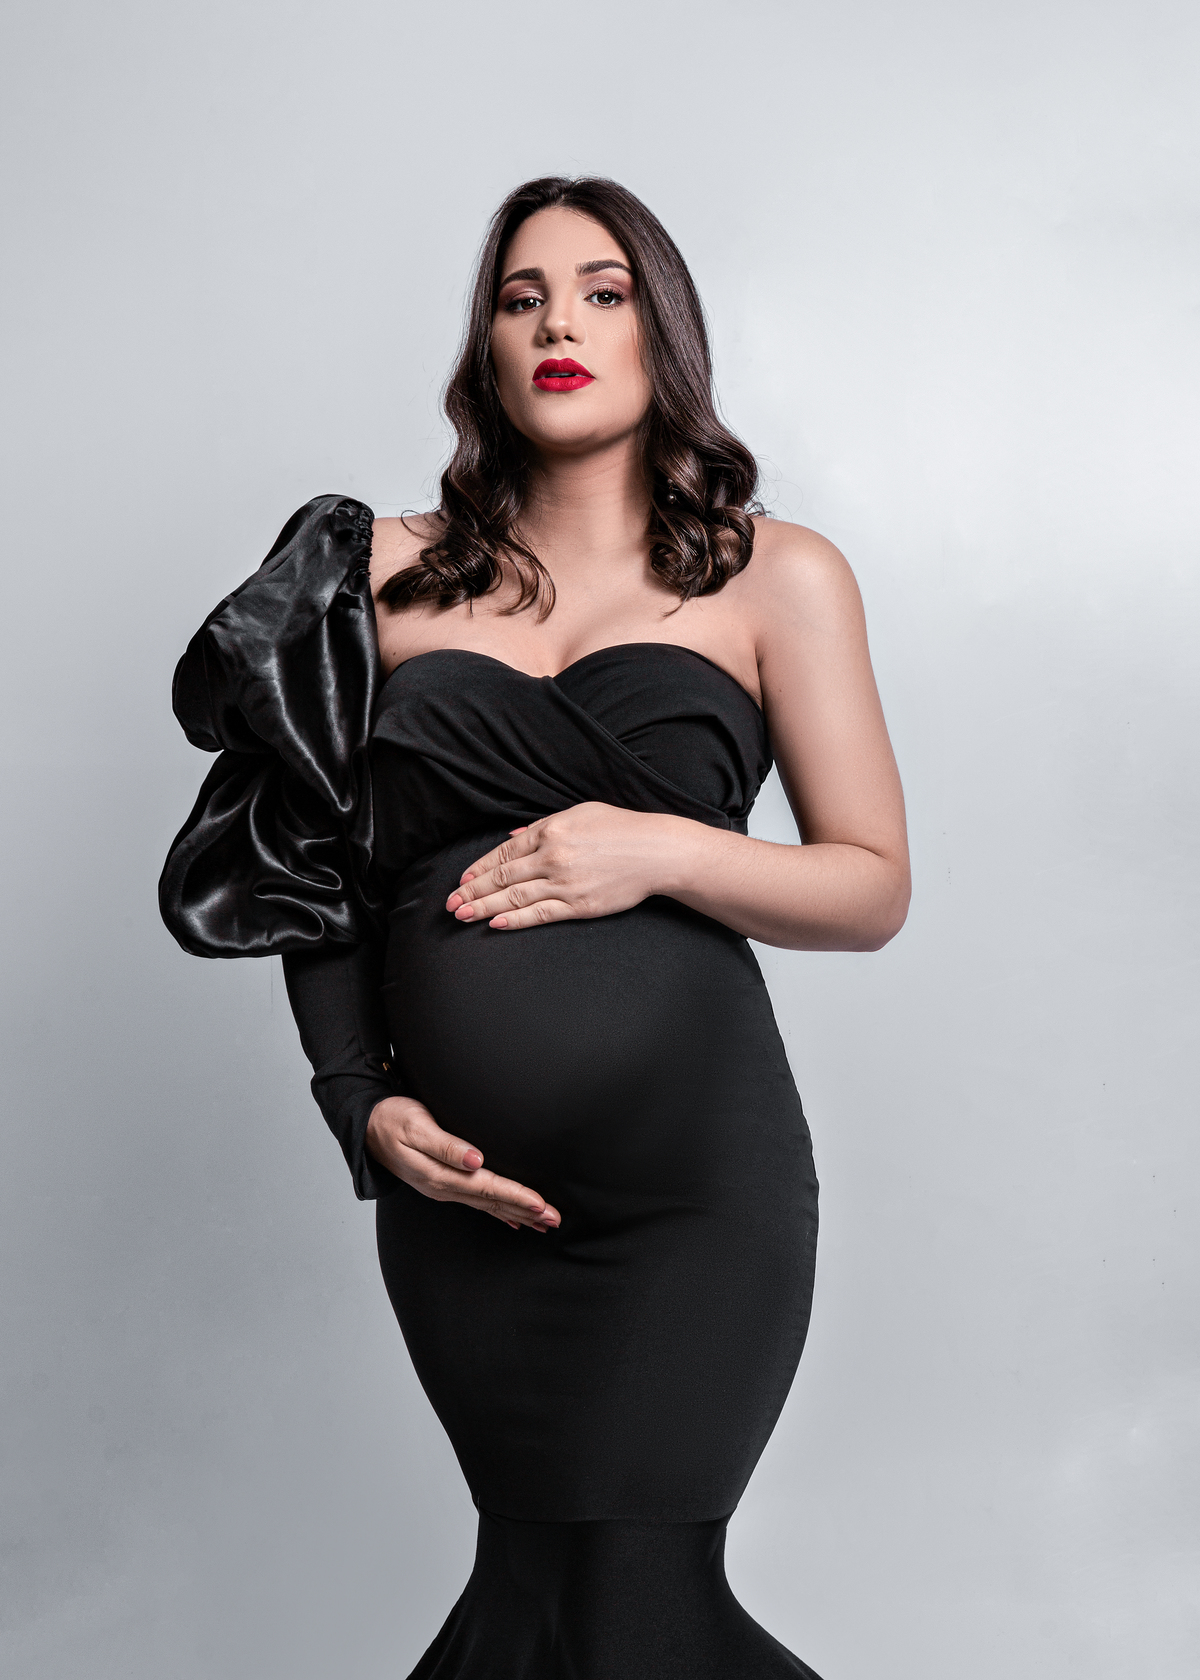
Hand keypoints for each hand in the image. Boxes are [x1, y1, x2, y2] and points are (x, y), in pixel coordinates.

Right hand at [366, 1095, 559, 1232]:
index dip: (516, 1196)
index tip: (541, 1204)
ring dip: (517, 1214)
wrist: (367, 1126)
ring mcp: (443, 1188)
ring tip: (543, 1223)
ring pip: (487, 1205)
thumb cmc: (392, 1119)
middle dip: (525, 1210)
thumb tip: (476, 1159)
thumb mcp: (416, 1125)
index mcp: (440, 1175)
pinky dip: (498, 1211)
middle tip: (555, 1220)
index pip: (487, 1188)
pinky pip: (477, 1202)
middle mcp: (443, 1187)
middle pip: (492, 1202)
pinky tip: (513, 1220)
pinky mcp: (443, 1183)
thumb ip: (446, 1144)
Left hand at [446, 802, 685, 930]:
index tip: (462, 880)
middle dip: (472, 891)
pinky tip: (495, 924)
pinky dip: (515, 920)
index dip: (480, 868)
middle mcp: (553, 856)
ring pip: (514, 898)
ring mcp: (565, 883)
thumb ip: (544, 825)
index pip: (504, 852)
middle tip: (450, 903)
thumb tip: (514, 836)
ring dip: (484, 907)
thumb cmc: (620, 828)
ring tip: (462, 916)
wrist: (656, 851)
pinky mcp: (580, 905)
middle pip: (503, 877)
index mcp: (551, 830)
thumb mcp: (580, 813)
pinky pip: (540, 914)